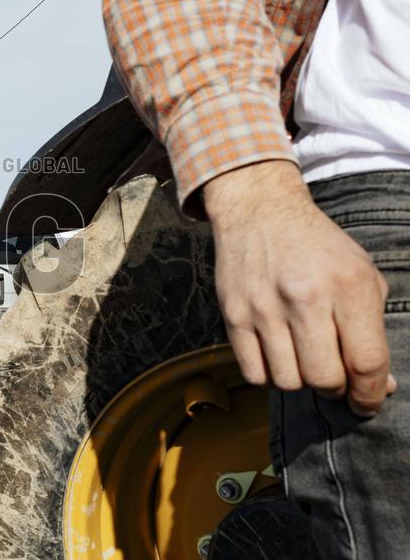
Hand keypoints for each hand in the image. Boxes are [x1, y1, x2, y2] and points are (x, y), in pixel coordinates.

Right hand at [204, 161, 395, 416]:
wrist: (260, 211)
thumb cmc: (317, 246)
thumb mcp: (360, 274)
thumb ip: (373, 329)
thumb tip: (379, 386)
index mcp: (348, 284)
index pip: (366, 362)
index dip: (371, 394)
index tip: (367, 402)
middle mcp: (306, 296)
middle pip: (326, 379)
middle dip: (335, 387)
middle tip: (334, 375)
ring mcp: (265, 306)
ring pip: (289, 381)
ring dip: (301, 379)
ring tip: (303, 358)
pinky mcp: (234, 314)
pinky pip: (254, 373)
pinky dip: (269, 374)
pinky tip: (277, 355)